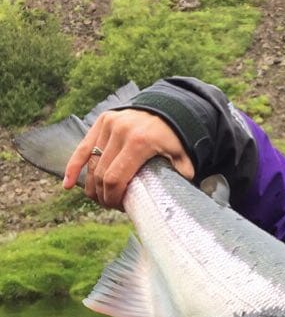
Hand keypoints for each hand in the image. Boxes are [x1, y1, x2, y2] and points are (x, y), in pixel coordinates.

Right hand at [63, 109, 194, 209]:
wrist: (172, 109)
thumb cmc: (177, 140)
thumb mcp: (184, 160)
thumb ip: (179, 179)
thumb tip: (174, 202)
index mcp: (139, 143)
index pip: (115, 178)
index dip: (112, 197)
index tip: (118, 207)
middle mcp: (120, 131)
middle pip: (100, 172)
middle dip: (103, 194)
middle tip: (111, 205)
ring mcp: (109, 123)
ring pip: (91, 162)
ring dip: (91, 184)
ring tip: (98, 198)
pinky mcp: (103, 120)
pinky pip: (83, 146)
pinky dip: (73, 166)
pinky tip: (67, 184)